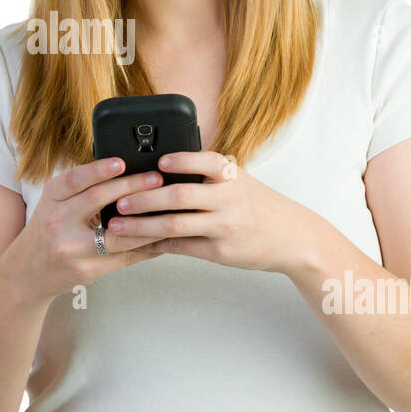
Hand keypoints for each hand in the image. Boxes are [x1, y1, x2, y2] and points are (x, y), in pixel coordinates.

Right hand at [0, 157, 169, 305]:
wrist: (27, 272)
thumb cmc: (49, 230)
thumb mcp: (55, 203)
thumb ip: (82, 188)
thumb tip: (126, 169)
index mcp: (51, 199)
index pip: (75, 179)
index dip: (98, 169)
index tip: (121, 162)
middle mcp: (57, 221)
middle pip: (96, 200)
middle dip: (131, 187)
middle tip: (156, 179)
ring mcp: (70, 249)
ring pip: (116, 234)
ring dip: (147, 221)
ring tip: (168, 209)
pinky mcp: (85, 271)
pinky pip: (123, 258)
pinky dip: (146, 247)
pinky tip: (162, 238)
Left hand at [105, 151, 302, 273]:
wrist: (292, 237)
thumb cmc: (258, 205)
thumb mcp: (240, 180)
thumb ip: (209, 173)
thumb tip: (163, 166)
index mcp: (231, 176)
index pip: (204, 161)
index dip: (180, 161)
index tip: (157, 161)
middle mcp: (228, 199)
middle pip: (180, 196)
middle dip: (145, 198)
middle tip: (120, 200)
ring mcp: (223, 226)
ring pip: (175, 225)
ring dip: (142, 226)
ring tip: (118, 224)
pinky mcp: (219, 251)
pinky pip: (181, 246)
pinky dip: (156, 244)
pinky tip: (137, 242)